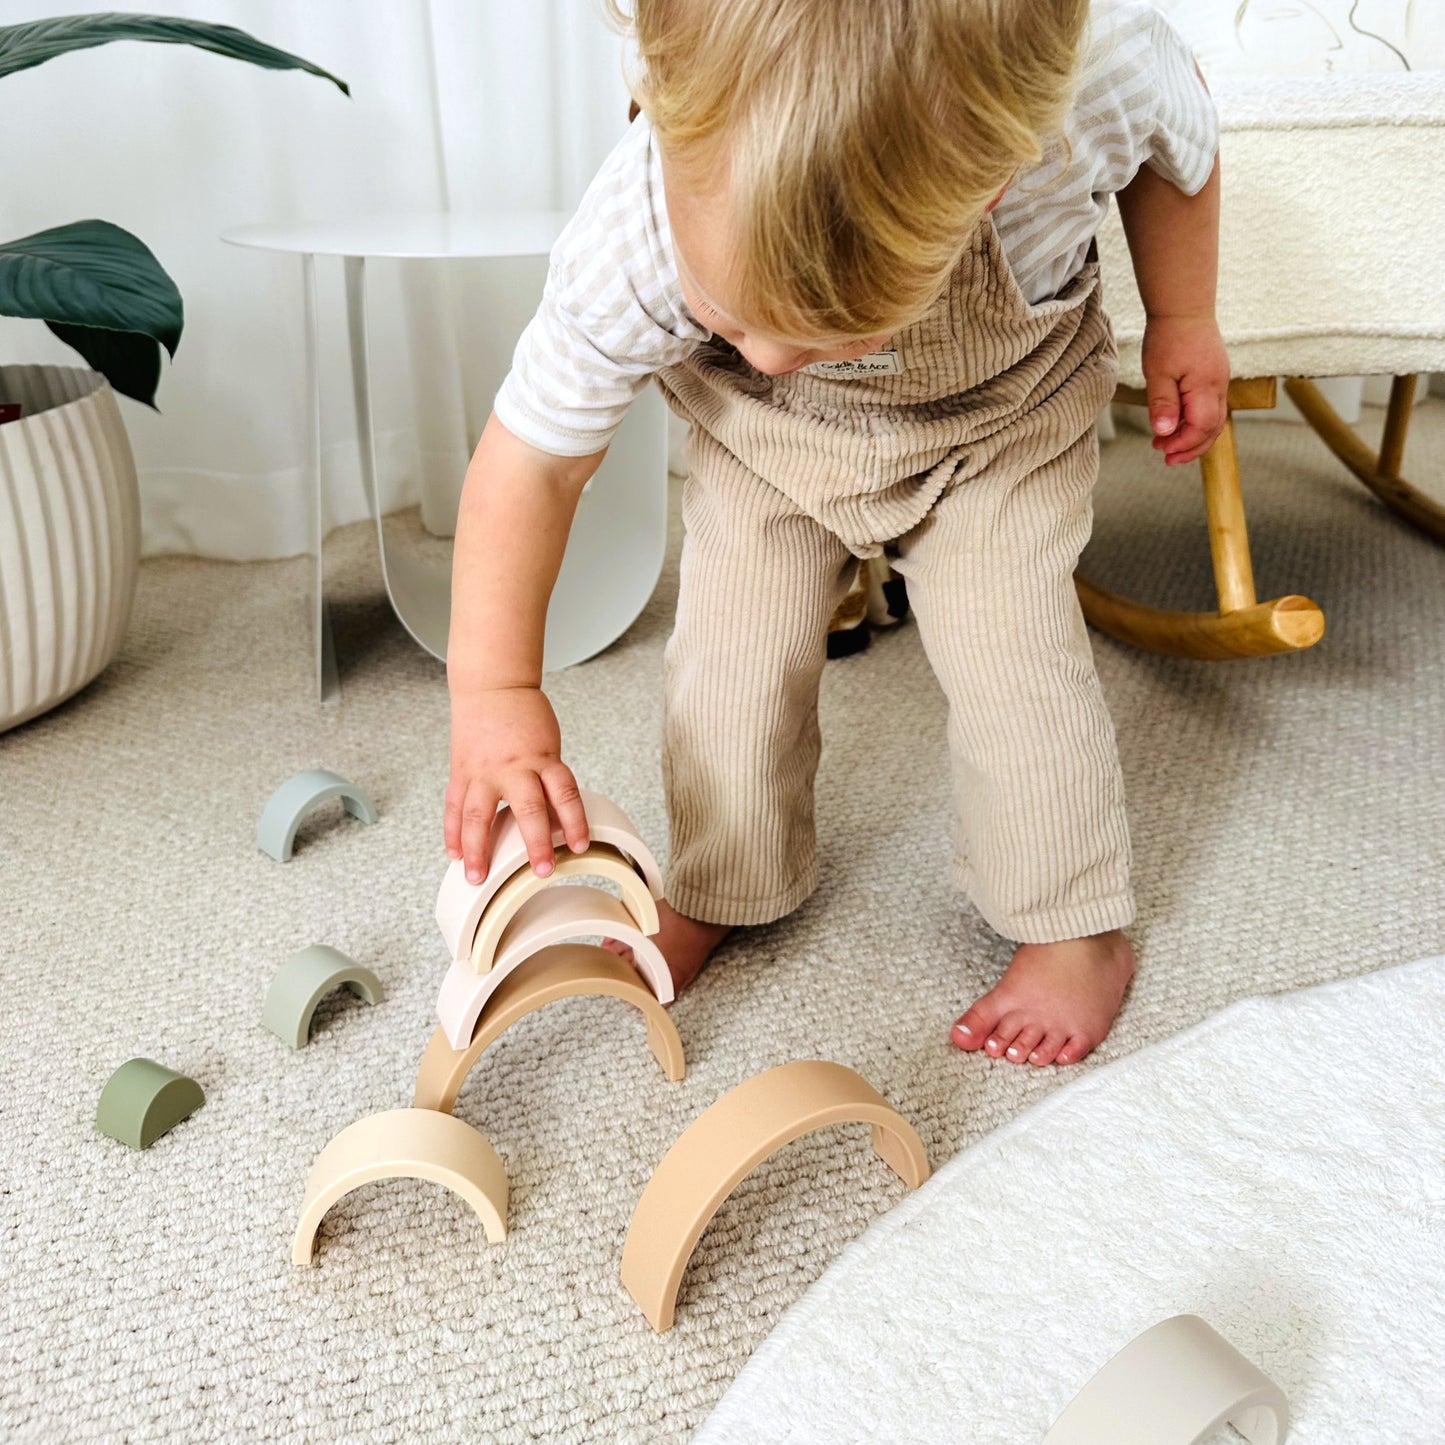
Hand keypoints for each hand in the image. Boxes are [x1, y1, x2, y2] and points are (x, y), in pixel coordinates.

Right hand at [444, 685, 589, 884]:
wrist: (492, 686)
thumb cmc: (524, 716)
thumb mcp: (547, 747)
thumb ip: (547, 781)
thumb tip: (554, 823)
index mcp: (543, 759)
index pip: (565, 793)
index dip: (574, 821)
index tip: (579, 845)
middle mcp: (514, 767)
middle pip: (528, 808)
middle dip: (535, 842)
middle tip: (542, 869)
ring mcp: (483, 771)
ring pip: (479, 814)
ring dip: (477, 848)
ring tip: (477, 876)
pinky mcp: (462, 772)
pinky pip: (455, 806)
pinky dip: (453, 832)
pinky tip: (454, 854)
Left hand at [1139, 313, 1229, 466]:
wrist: (1183, 307)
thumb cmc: (1169, 337)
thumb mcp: (1159, 373)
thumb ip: (1163, 404)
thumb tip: (1165, 432)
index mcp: (1207, 388)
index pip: (1202, 428)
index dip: (1183, 444)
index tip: (1162, 450)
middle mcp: (1219, 386)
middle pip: (1213, 429)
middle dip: (1190, 447)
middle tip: (1167, 458)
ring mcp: (1219, 381)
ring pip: (1214, 420)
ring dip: (1193, 436)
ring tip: (1168, 445)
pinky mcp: (1214, 376)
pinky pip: (1210, 407)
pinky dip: (1195, 422)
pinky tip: (1177, 424)